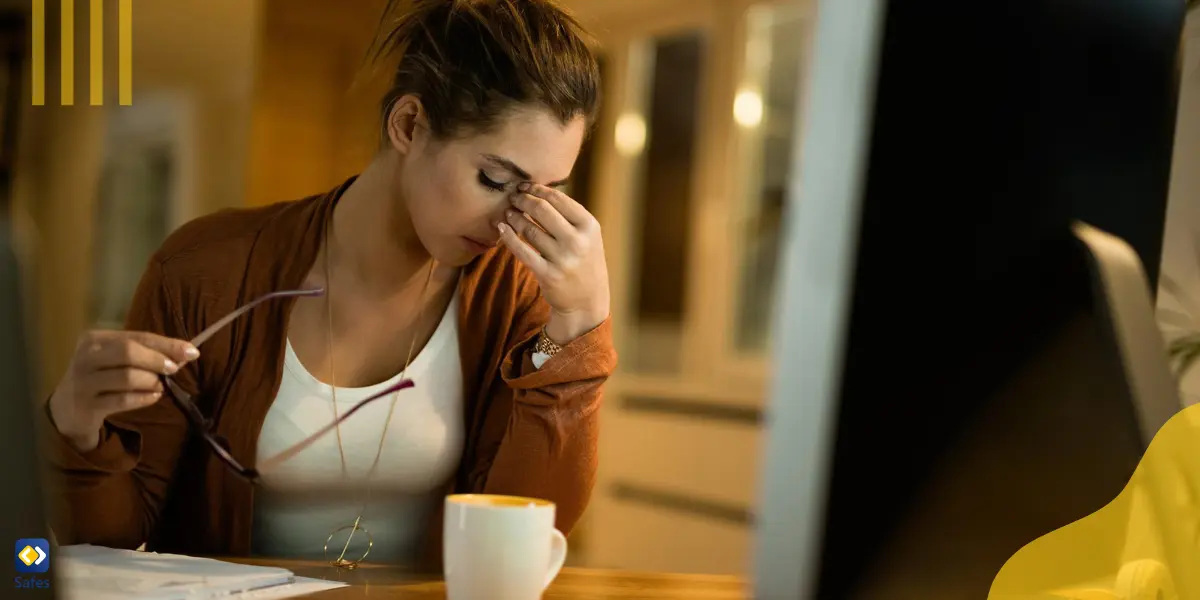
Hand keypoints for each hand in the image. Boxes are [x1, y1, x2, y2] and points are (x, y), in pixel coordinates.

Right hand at [47, 330, 199, 451]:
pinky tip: (153, 397)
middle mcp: (85, 357)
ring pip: (127, 377)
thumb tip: (185, 353)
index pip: (136, 336)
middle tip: (174, 370)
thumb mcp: (118, 361)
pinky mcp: (87, 405)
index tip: (192, 351)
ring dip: (152, 382)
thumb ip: (147, 354)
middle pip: (128, 351)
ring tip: (161, 386)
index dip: (166, 343)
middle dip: (157, 360)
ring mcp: (83, 382)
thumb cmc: (100, 378)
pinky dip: (144, 398)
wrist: (67, 410)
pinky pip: (123, 400)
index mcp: (94, 339)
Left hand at [498, 182, 610, 342]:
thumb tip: (537, 189)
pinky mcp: (548, 275)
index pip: (559, 199)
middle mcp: (578, 242)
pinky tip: (501, 227)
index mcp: (590, 226)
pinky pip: (522, 250)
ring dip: (514, 217)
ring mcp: (563, 259)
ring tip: (508, 212)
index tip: (524, 186)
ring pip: (529, 229)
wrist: (587, 300)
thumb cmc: (584, 261)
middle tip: (512, 197)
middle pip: (542, 210)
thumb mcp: (588, 236)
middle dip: (523, 200)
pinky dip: (508, 236)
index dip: (537, 189)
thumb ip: (569, 215)